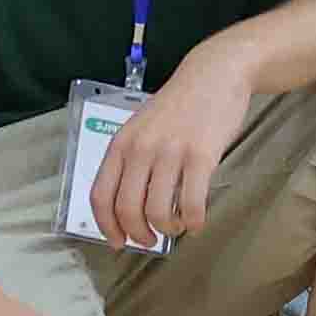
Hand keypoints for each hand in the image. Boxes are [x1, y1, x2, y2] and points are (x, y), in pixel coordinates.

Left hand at [95, 45, 255, 250]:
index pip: (101, 196)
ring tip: (177, 225)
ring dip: (168, 229)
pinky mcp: (200, 156)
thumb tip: (127, 208)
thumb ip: (132, 161)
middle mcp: (141, 148)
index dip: (107, 227)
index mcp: (122, 143)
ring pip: (158, 212)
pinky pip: (192, 204)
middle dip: (139, 234)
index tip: (118, 241)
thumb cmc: (179, 105)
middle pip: (128, 210)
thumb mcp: (142, 127)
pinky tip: (197, 220)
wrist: (214, 74)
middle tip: (150, 239)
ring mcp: (170, 152)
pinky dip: (194, 222)